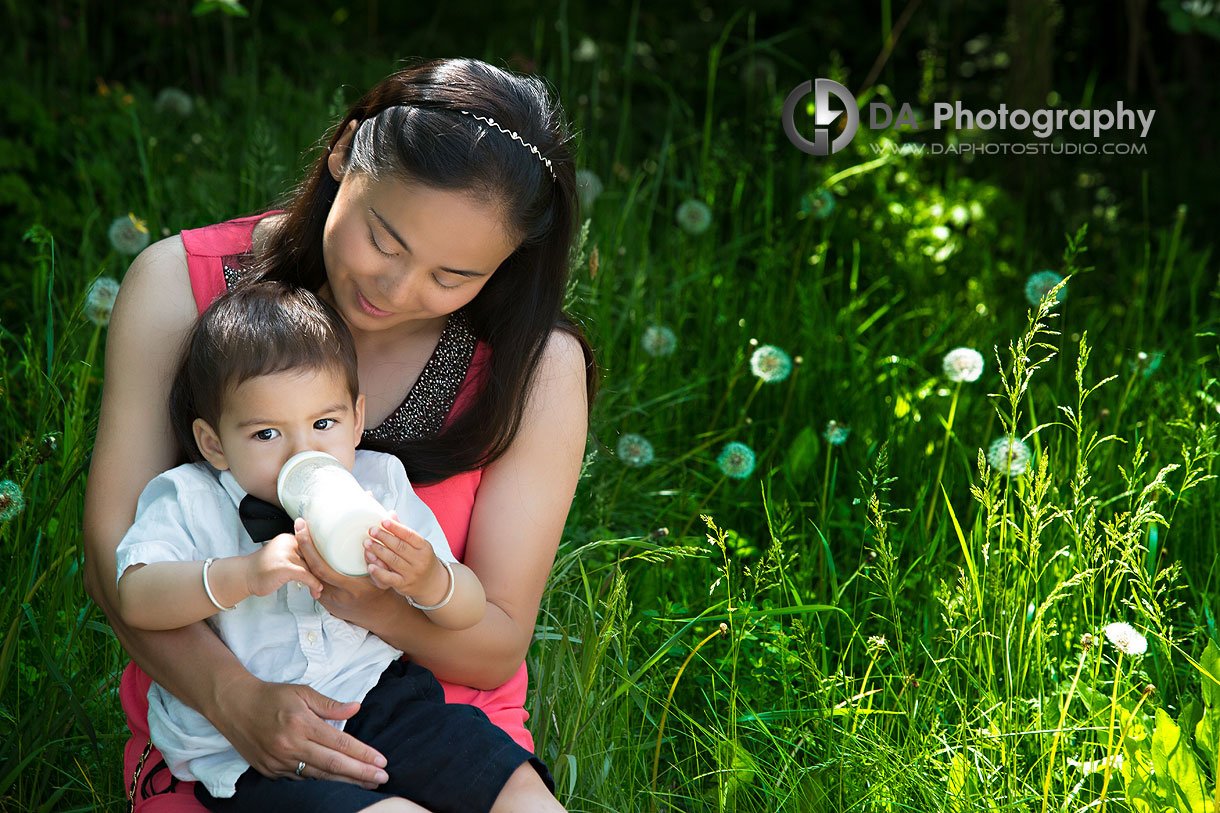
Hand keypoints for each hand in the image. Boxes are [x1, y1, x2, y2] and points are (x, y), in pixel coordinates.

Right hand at [213, 676, 388, 786]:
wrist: (233, 706)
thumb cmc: (271, 696)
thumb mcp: (302, 692)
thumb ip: (330, 705)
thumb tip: (356, 708)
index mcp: (301, 724)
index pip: (340, 743)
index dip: (363, 754)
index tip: (382, 761)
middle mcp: (290, 746)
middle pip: (333, 764)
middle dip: (361, 773)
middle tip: (382, 778)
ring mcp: (279, 762)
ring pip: (319, 776)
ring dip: (345, 781)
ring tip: (367, 783)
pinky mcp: (271, 771)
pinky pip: (302, 778)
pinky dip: (321, 780)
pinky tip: (338, 781)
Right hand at [245, 533, 323, 598]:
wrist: (243, 576)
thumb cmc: (263, 569)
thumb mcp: (281, 556)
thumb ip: (297, 555)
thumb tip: (318, 562)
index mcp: (289, 538)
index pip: (312, 547)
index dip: (321, 560)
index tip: (328, 571)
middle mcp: (288, 542)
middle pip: (313, 556)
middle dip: (321, 571)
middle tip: (327, 582)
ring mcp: (285, 554)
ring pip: (311, 566)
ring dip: (317, 580)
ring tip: (319, 590)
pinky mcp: (284, 566)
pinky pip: (305, 574)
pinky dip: (313, 583)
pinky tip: (315, 590)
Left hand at [295, 518, 393, 624]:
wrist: (380, 616)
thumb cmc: (384, 593)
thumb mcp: (386, 574)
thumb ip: (384, 550)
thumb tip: (388, 518)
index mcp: (352, 588)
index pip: (322, 568)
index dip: (309, 548)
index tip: (305, 529)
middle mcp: (337, 595)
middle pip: (310, 570)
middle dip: (302, 546)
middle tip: (300, 526)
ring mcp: (330, 601)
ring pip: (309, 577)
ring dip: (303, 557)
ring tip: (302, 536)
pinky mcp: (326, 603)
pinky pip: (313, 583)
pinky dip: (309, 568)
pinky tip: (307, 554)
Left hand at [366, 512, 447, 605]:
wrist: (432, 584)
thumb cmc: (421, 559)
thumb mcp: (418, 545)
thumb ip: (403, 531)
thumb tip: (390, 514)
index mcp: (424, 547)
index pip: (409, 535)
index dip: (396, 528)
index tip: (383, 521)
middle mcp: (420, 560)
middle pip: (400, 547)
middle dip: (384, 537)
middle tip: (372, 530)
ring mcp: (412, 574)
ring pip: (393, 561)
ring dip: (378, 551)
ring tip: (367, 543)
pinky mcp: (403, 585)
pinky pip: (390, 578)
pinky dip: (379, 572)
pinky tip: (370, 565)